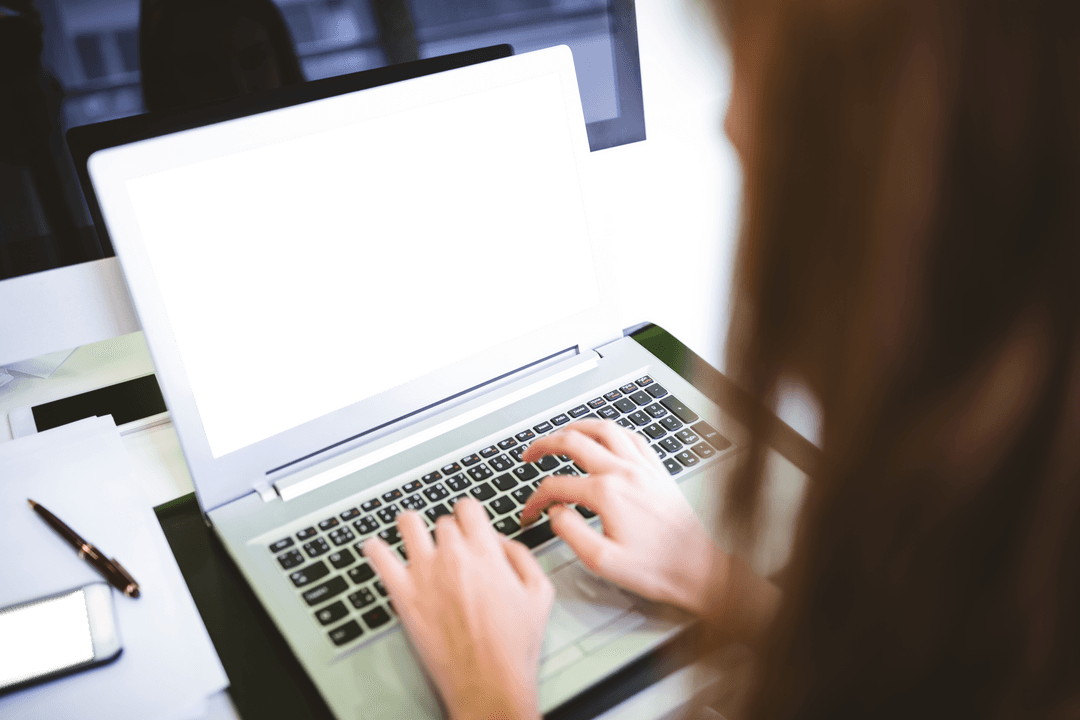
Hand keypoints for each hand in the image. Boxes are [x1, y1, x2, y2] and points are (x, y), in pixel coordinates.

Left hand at [364, 500, 553, 719]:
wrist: (488, 681)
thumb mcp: (539, 593)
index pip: (468, 507)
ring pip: (409, 524)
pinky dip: (375, 548)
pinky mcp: (403, 594)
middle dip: (448, 531)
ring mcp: (424, 573)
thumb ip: (521, 557)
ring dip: (412, 526)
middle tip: (450, 548)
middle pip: (442, 521)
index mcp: (486, 552)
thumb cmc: (513, 645)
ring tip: (413, 534)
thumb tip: (502, 542)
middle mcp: (453, 556)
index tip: (469, 524)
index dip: (470, 514)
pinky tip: (376, 548)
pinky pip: (378, 557)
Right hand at [520, 419, 725, 615]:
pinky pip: (632, 437)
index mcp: (607, 494)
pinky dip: (612, 431)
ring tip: (561, 434)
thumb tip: (555, 511)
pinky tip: (605, 438)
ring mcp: (643, 467)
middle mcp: (624, 472)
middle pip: (574, 441)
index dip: (535, 499)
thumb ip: (570, 531)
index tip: (530, 512)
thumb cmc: (655, 568)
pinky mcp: (657, 470)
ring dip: (577, 427)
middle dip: (544, 444)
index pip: (556, 486)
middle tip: (529, 454)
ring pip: (604, 429)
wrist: (698, 568)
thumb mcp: (602, 561)